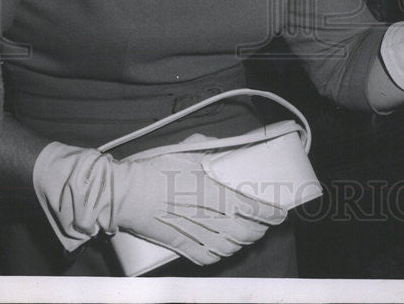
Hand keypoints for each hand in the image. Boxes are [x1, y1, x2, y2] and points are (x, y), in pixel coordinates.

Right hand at [33, 137, 286, 263]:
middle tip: (267, 221)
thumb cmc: (153, 168)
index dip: (270, 212)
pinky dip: (221, 256)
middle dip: (261, 228)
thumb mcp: (186, 151)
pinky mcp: (177, 246)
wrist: (121, 193)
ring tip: (251, 234)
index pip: (250, 206)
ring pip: (229, 246)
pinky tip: (226, 249)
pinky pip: (206, 257)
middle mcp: (205, 215)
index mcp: (210, 190)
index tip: (281, 212)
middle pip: (245, 230)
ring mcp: (192, 234)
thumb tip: (227, 146)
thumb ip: (209, 149)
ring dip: (245, 242)